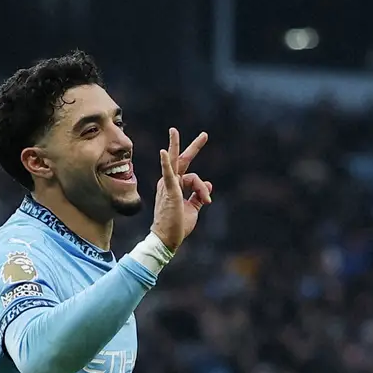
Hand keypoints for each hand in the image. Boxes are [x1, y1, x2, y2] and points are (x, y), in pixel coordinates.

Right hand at [151, 127, 212, 251]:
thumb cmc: (177, 226)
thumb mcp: (192, 209)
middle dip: (193, 147)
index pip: (192, 178)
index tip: (207, 201)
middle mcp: (170, 183)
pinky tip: (163, 152)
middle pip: (181, 160)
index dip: (202, 188)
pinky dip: (165, 163)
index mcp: (174, 187)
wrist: (167, 240)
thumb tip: (209, 183)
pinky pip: (168, 174)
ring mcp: (168, 186)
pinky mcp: (169, 191)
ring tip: (190, 133)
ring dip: (191, 149)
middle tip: (205, 134)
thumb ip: (198, 195)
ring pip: (181, 164)